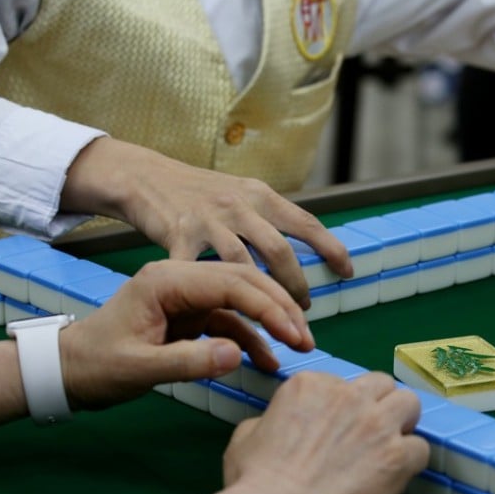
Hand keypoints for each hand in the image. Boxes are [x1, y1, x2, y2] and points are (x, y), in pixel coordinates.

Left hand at [59, 260, 312, 409]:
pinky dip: (252, 339)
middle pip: (244, 283)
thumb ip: (187, 362)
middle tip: (306, 338)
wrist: (68, 372)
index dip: (268, 306)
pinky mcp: (192, 316)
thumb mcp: (139, 369)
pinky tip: (268, 360)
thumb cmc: (96, 365)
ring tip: (298, 346)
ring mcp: (188, 298)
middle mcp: (182, 280)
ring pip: (243, 300)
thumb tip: (238, 355)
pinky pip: (231, 322)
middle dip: (280, 308)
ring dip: (272, 322)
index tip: (294, 332)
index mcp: (167, 280)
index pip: (231, 283)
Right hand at [62, 137, 353, 306]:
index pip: (306, 222)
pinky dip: (208, 295)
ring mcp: (209, 220)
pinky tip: (218, 316)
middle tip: (306, 309)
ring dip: (262, 294)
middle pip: (279, 251)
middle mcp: (239, 205)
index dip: (331, 248)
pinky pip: (197, 270)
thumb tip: (310, 243)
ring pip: (244, 263)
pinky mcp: (179, 234)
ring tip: (274, 317)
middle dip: (297, 285)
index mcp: (260, 196)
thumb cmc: (200, 192)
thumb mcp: (242, 194)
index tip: (348, 271)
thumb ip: (271, 217)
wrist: (146, 176)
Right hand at [222, 371, 428, 493]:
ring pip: (410, 404)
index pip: (343, 385)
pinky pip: (421, 448)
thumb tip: (275, 425)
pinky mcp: (397, 455)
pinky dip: (411, 462)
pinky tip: (394, 478)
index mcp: (312, 385)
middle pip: (382, 385)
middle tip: (369, 436)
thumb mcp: (247, 437)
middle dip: (379, 406)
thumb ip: (271, 420)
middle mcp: (349, 395)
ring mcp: (377, 423)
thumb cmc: (252, 481)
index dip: (343, 410)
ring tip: (389, 450)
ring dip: (403, 424)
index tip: (336, 433)